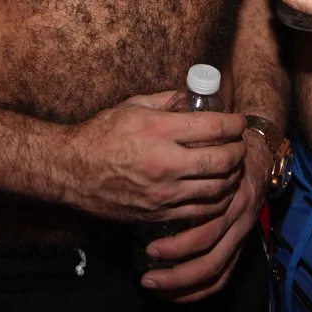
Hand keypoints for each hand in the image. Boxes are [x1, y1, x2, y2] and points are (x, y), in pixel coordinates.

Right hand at [58, 91, 245, 223]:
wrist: (72, 172)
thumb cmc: (102, 134)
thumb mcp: (133, 106)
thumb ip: (166, 101)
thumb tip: (191, 98)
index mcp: (160, 131)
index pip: (213, 127)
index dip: (234, 123)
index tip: (238, 121)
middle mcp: (165, 162)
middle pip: (221, 161)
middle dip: (238, 151)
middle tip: (239, 144)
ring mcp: (163, 193)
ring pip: (215, 190)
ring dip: (231, 177)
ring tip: (232, 167)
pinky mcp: (158, 214)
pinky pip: (198, 212)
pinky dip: (214, 201)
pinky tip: (216, 190)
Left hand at [139, 127, 271, 301]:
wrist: (261, 149)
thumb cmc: (226, 137)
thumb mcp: (206, 123)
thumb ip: (179, 115)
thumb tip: (154, 116)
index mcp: (227, 172)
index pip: (206, 199)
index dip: (178, 216)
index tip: (147, 228)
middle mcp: (236, 202)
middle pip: (208, 237)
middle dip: (175, 252)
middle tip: (147, 257)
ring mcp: (240, 224)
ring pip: (215, 262)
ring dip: (182, 277)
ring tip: (152, 280)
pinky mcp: (240, 239)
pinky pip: (222, 273)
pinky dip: (198, 289)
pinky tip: (173, 294)